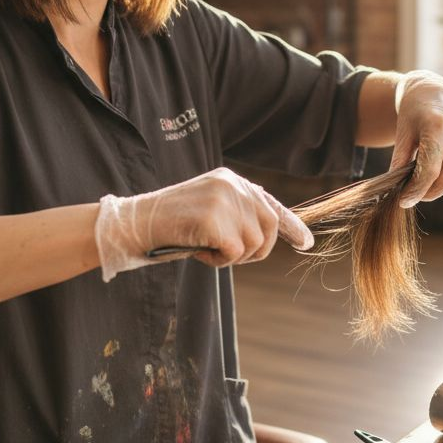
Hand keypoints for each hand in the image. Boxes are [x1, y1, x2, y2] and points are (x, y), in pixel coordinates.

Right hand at [94, 167, 313, 280]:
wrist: (135, 224)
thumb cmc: (170, 225)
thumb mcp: (209, 211)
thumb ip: (237, 215)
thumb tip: (268, 234)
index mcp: (231, 180)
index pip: (270, 203)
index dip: (291, 226)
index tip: (307, 243)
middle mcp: (232, 185)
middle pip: (268, 229)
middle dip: (254, 251)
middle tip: (223, 253)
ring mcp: (223, 200)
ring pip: (254, 244)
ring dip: (231, 257)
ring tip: (204, 247)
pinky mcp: (214, 219)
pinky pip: (235, 254)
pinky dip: (218, 262)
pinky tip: (197, 251)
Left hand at [389, 70, 442, 207]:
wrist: (433, 90)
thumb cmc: (413, 114)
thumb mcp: (402, 136)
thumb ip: (399, 163)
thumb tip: (397, 192)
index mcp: (436, 127)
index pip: (431, 171)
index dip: (417, 190)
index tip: (405, 200)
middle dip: (432, 191)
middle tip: (418, 193)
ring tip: (431, 178)